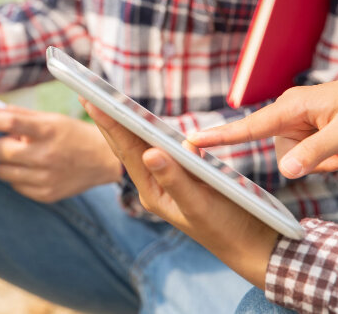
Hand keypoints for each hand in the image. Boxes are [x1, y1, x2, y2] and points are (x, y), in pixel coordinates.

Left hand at [0, 106, 121, 202]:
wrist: (103, 159)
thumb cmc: (71, 134)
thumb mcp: (50, 118)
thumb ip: (19, 115)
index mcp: (47, 130)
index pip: (9, 122)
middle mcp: (46, 154)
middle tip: (10, 142)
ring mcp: (46, 177)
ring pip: (2, 172)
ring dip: (6, 163)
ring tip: (25, 157)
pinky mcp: (46, 194)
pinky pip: (15, 187)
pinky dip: (18, 177)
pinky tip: (35, 170)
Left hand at [81, 99, 277, 287]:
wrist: (251, 245)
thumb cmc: (227, 227)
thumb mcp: (200, 204)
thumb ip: (175, 179)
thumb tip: (150, 152)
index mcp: (153, 192)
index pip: (127, 151)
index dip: (109, 123)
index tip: (91, 99)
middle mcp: (154, 186)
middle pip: (127, 147)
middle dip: (108, 120)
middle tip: (86, 92)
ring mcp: (167, 181)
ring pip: (142, 147)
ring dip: (125, 124)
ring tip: (105, 101)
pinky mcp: (183, 177)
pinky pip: (161, 149)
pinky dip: (150, 132)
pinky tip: (142, 121)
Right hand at [189, 73, 337, 178]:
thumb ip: (316, 153)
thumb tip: (286, 172)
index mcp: (291, 107)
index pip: (248, 126)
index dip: (219, 137)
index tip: (190, 142)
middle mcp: (287, 113)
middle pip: (283, 154)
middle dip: (313, 163)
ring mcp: (295, 123)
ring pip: (295, 159)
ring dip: (323, 162)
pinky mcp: (304, 130)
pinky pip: (305, 155)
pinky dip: (326, 159)